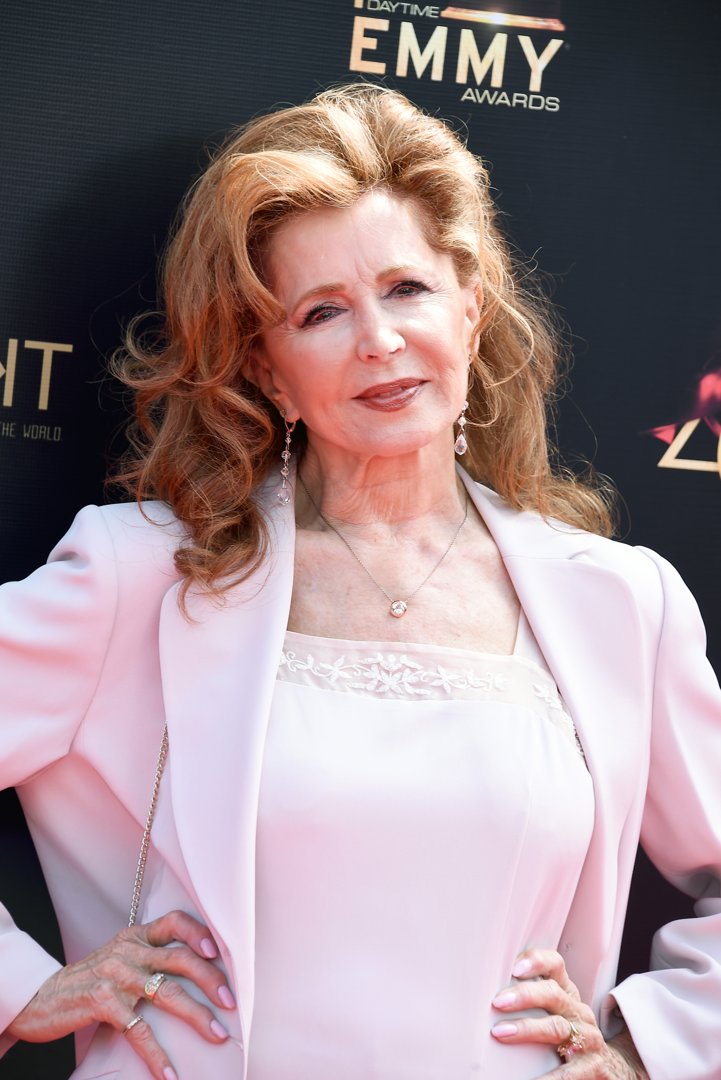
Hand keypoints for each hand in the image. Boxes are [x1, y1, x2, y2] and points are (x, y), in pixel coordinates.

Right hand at [6, 909, 235, 1079]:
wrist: (43, 997)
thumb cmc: (90, 979)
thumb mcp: (119, 956)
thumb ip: (149, 956)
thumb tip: (198, 969)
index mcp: (135, 936)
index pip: (174, 922)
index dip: (198, 933)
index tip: (218, 951)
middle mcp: (129, 951)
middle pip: (179, 959)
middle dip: (210, 979)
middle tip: (231, 1000)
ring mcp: (116, 976)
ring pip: (167, 993)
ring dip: (196, 1015)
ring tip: (216, 1033)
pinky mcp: (104, 1003)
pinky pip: (138, 1030)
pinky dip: (156, 1054)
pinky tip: (169, 1072)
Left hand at [491, 948, 647, 1077]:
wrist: (616, 1069)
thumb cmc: (574, 1037)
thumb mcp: (559, 1012)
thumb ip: (534, 1000)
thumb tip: (487, 992)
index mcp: (568, 994)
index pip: (556, 965)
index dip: (537, 962)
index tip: (514, 967)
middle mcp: (579, 1012)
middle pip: (553, 994)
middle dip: (524, 995)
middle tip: (497, 1002)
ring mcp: (589, 1039)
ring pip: (557, 1028)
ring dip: (527, 1029)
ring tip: (499, 1032)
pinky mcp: (594, 1067)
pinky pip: (568, 1073)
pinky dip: (547, 1077)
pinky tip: (529, 1079)